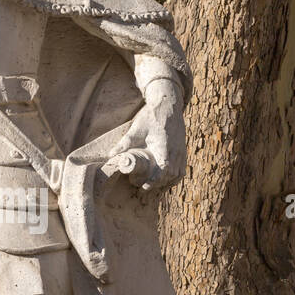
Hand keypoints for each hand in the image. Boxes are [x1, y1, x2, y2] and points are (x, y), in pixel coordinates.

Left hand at [114, 77, 185, 191]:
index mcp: (164, 146)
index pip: (164, 169)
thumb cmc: (151, 116)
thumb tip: (110, 155)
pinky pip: (182, 169)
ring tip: (154, 188)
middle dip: (159, 185)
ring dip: (167, 183)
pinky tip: (165, 181)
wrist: (168, 105)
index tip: (144, 187)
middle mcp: (176, 150)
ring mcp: (181, 151)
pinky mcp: (183, 150)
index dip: (155, 180)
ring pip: (178, 174)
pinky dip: (174, 177)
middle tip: (144, 189)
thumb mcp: (136, 129)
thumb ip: (125, 143)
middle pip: (171, 175)